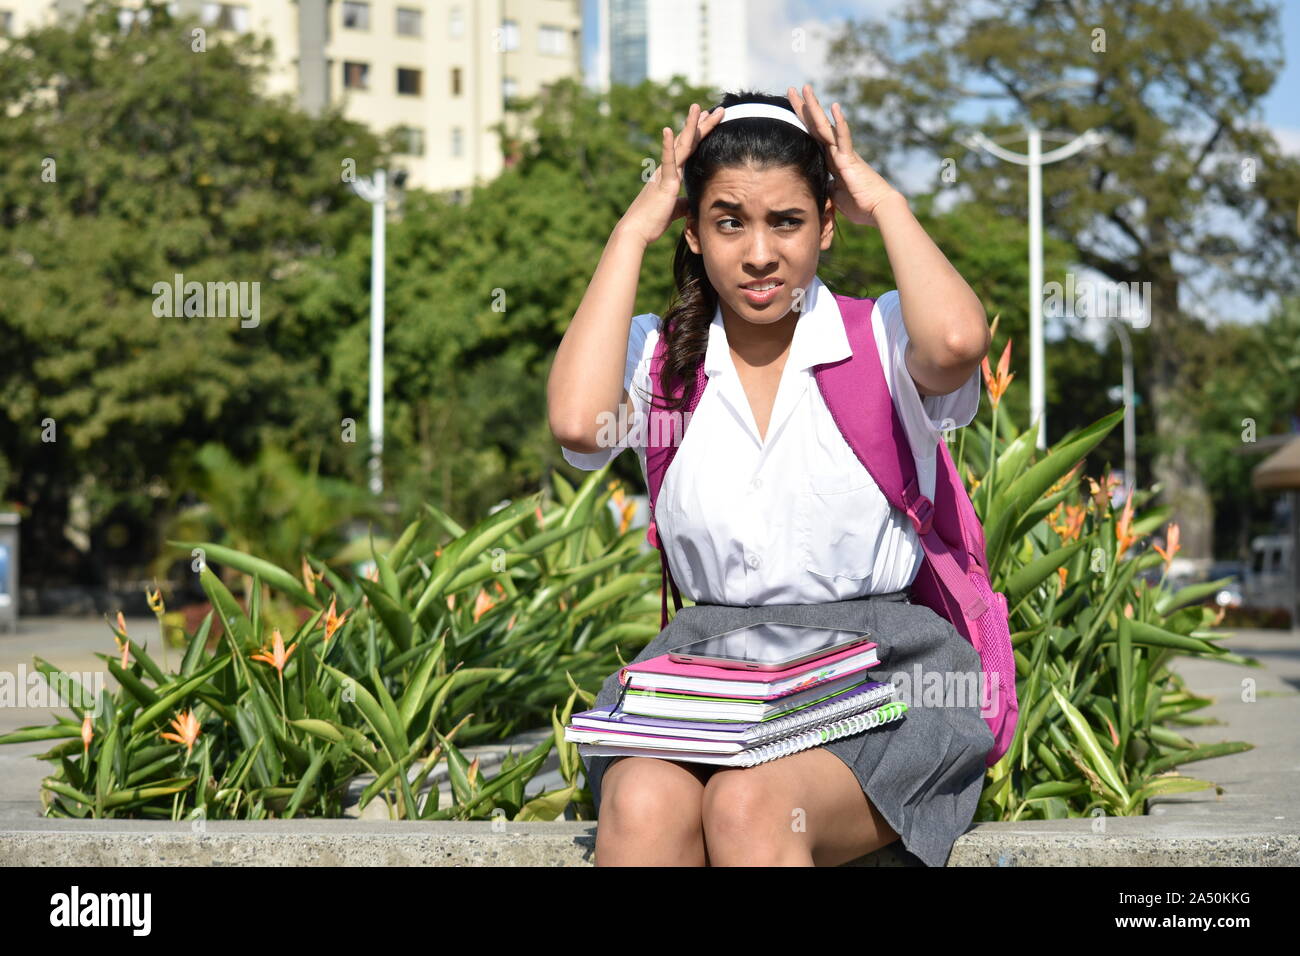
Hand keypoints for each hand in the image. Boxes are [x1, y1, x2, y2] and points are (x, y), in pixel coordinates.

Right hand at [618, 103, 725, 245]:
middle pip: (687, 142)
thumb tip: (692, 203)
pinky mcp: (663, 183)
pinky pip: (667, 162)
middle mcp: (666, 170)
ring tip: (698, 107)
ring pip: (681, 145)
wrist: (636, 232)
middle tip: (716, 109)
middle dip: (702, 125)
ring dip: (690, 125)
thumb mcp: (673, 210)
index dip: (698, 135)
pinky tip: (669, 129)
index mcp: (669, 175)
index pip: (688, 151)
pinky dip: (668, 145)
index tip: (708, 121)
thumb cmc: (651, 223)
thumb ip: (683, 203)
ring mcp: (664, 174)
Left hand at [787, 84, 900, 227]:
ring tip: (805, 88)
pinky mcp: (850, 160)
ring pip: (826, 127)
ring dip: (815, 107)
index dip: (801, 122)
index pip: (812, 137)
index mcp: (831, 160)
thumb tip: (817, 184)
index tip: (789, 107)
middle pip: (815, 126)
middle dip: (803, 108)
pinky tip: (835, 107)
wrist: (878, 210)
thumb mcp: (834, 196)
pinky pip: (844, 139)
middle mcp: (836, 152)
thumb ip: (825, 186)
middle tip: (791, 88)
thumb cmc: (860, 205)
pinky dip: (840, 124)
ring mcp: (843, 153)